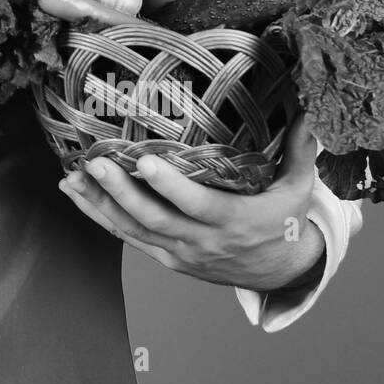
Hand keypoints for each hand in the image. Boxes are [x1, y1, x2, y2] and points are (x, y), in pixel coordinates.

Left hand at [57, 113, 325, 292]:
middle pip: (154, 218)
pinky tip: (74, 193)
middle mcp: (201, 241)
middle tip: (94, 162)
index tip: (146, 163)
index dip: (171, 187)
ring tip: (72, 176)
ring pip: (132, 230)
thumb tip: (310, 110)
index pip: (197, 205)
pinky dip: (97, 216)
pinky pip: (125, 237)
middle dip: (120, 191)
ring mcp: (179, 251)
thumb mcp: (299, 190)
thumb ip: (300, 151)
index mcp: (234, 222)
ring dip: (100, 203)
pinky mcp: (164, 256)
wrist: (278, 272)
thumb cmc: (284, 222)